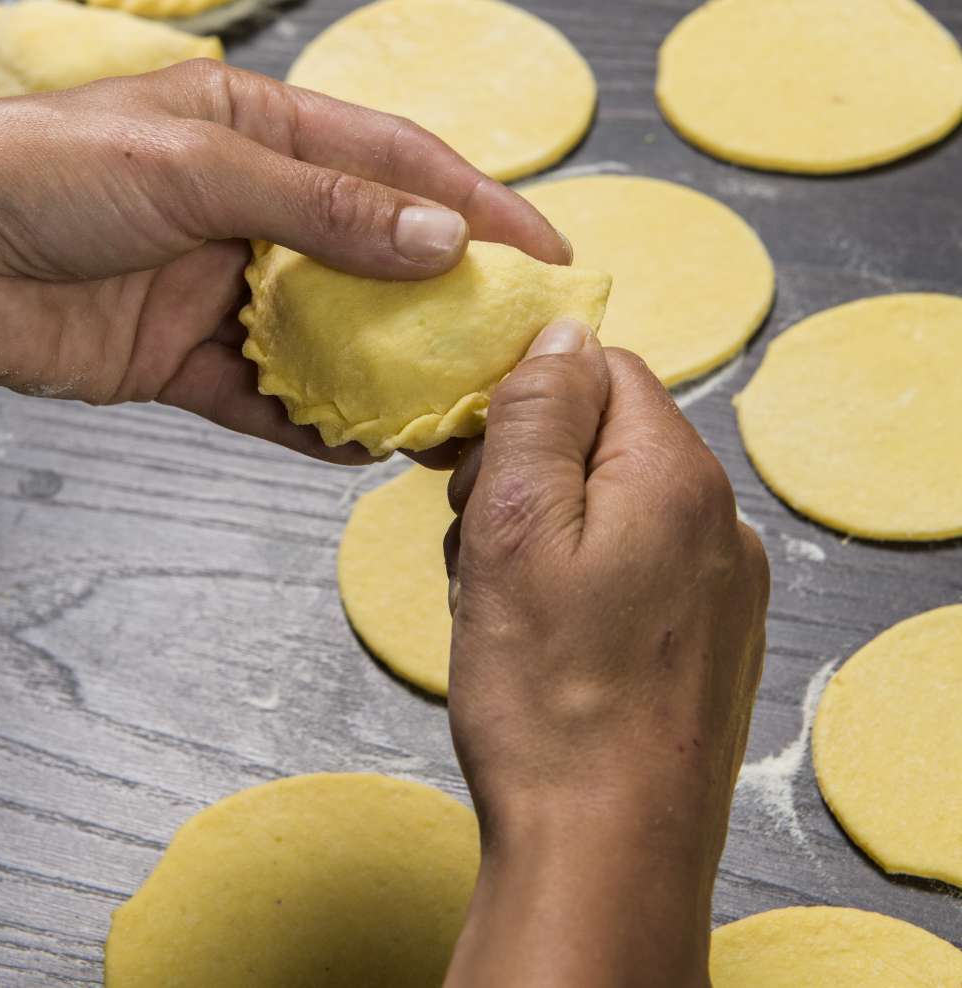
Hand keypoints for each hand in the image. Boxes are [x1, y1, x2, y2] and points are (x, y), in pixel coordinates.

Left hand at [0, 61, 567, 462]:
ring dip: (385, 369)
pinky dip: (309, 425)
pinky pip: (264, 397)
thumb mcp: (196, 164)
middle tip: (514, 349)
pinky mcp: (180, 358)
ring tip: (452, 411)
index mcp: (261, 125)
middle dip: (444, 299)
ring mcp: (218, 285)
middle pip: (374, 252)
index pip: (396, 160)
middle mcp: (252, 203)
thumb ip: (321, 205)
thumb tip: (441, 238)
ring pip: (328, 332)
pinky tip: (358, 449)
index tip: (547, 251)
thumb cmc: (45, 171)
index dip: (478, 202)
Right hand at [443, 323, 768, 987]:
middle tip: (476, 544)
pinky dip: (580, 585)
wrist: (608, 859)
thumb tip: (563, 332)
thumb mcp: (513, 527)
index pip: (603, 368)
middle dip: (527, 474)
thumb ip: (538, 411)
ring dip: (546, 535)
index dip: (524, 399)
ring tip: (501, 606)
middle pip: (606, 440)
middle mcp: (721, 522)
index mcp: (677, 476)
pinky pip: (636, 571)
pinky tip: (543, 642)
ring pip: (613, 509)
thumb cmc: (551, 701)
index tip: (468, 457)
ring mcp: (724, 588)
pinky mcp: (711, 642)